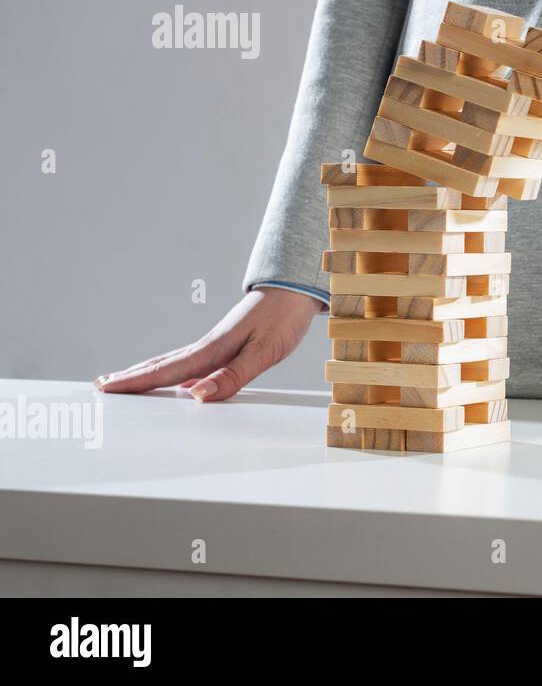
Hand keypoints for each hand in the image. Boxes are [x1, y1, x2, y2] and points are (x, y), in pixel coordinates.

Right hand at [96, 287, 322, 401]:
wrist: (297, 289)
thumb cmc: (284, 318)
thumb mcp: (265, 351)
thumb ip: (233, 375)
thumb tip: (197, 396)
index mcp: (214, 349)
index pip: (168, 370)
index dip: (137, 382)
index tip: (108, 389)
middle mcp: (210, 345)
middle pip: (163, 364)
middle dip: (132, 377)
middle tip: (101, 386)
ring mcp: (217, 343)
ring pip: (174, 361)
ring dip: (148, 372)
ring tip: (124, 379)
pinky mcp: (228, 343)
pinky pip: (192, 361)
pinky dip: (174, 370)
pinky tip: (176, 380)